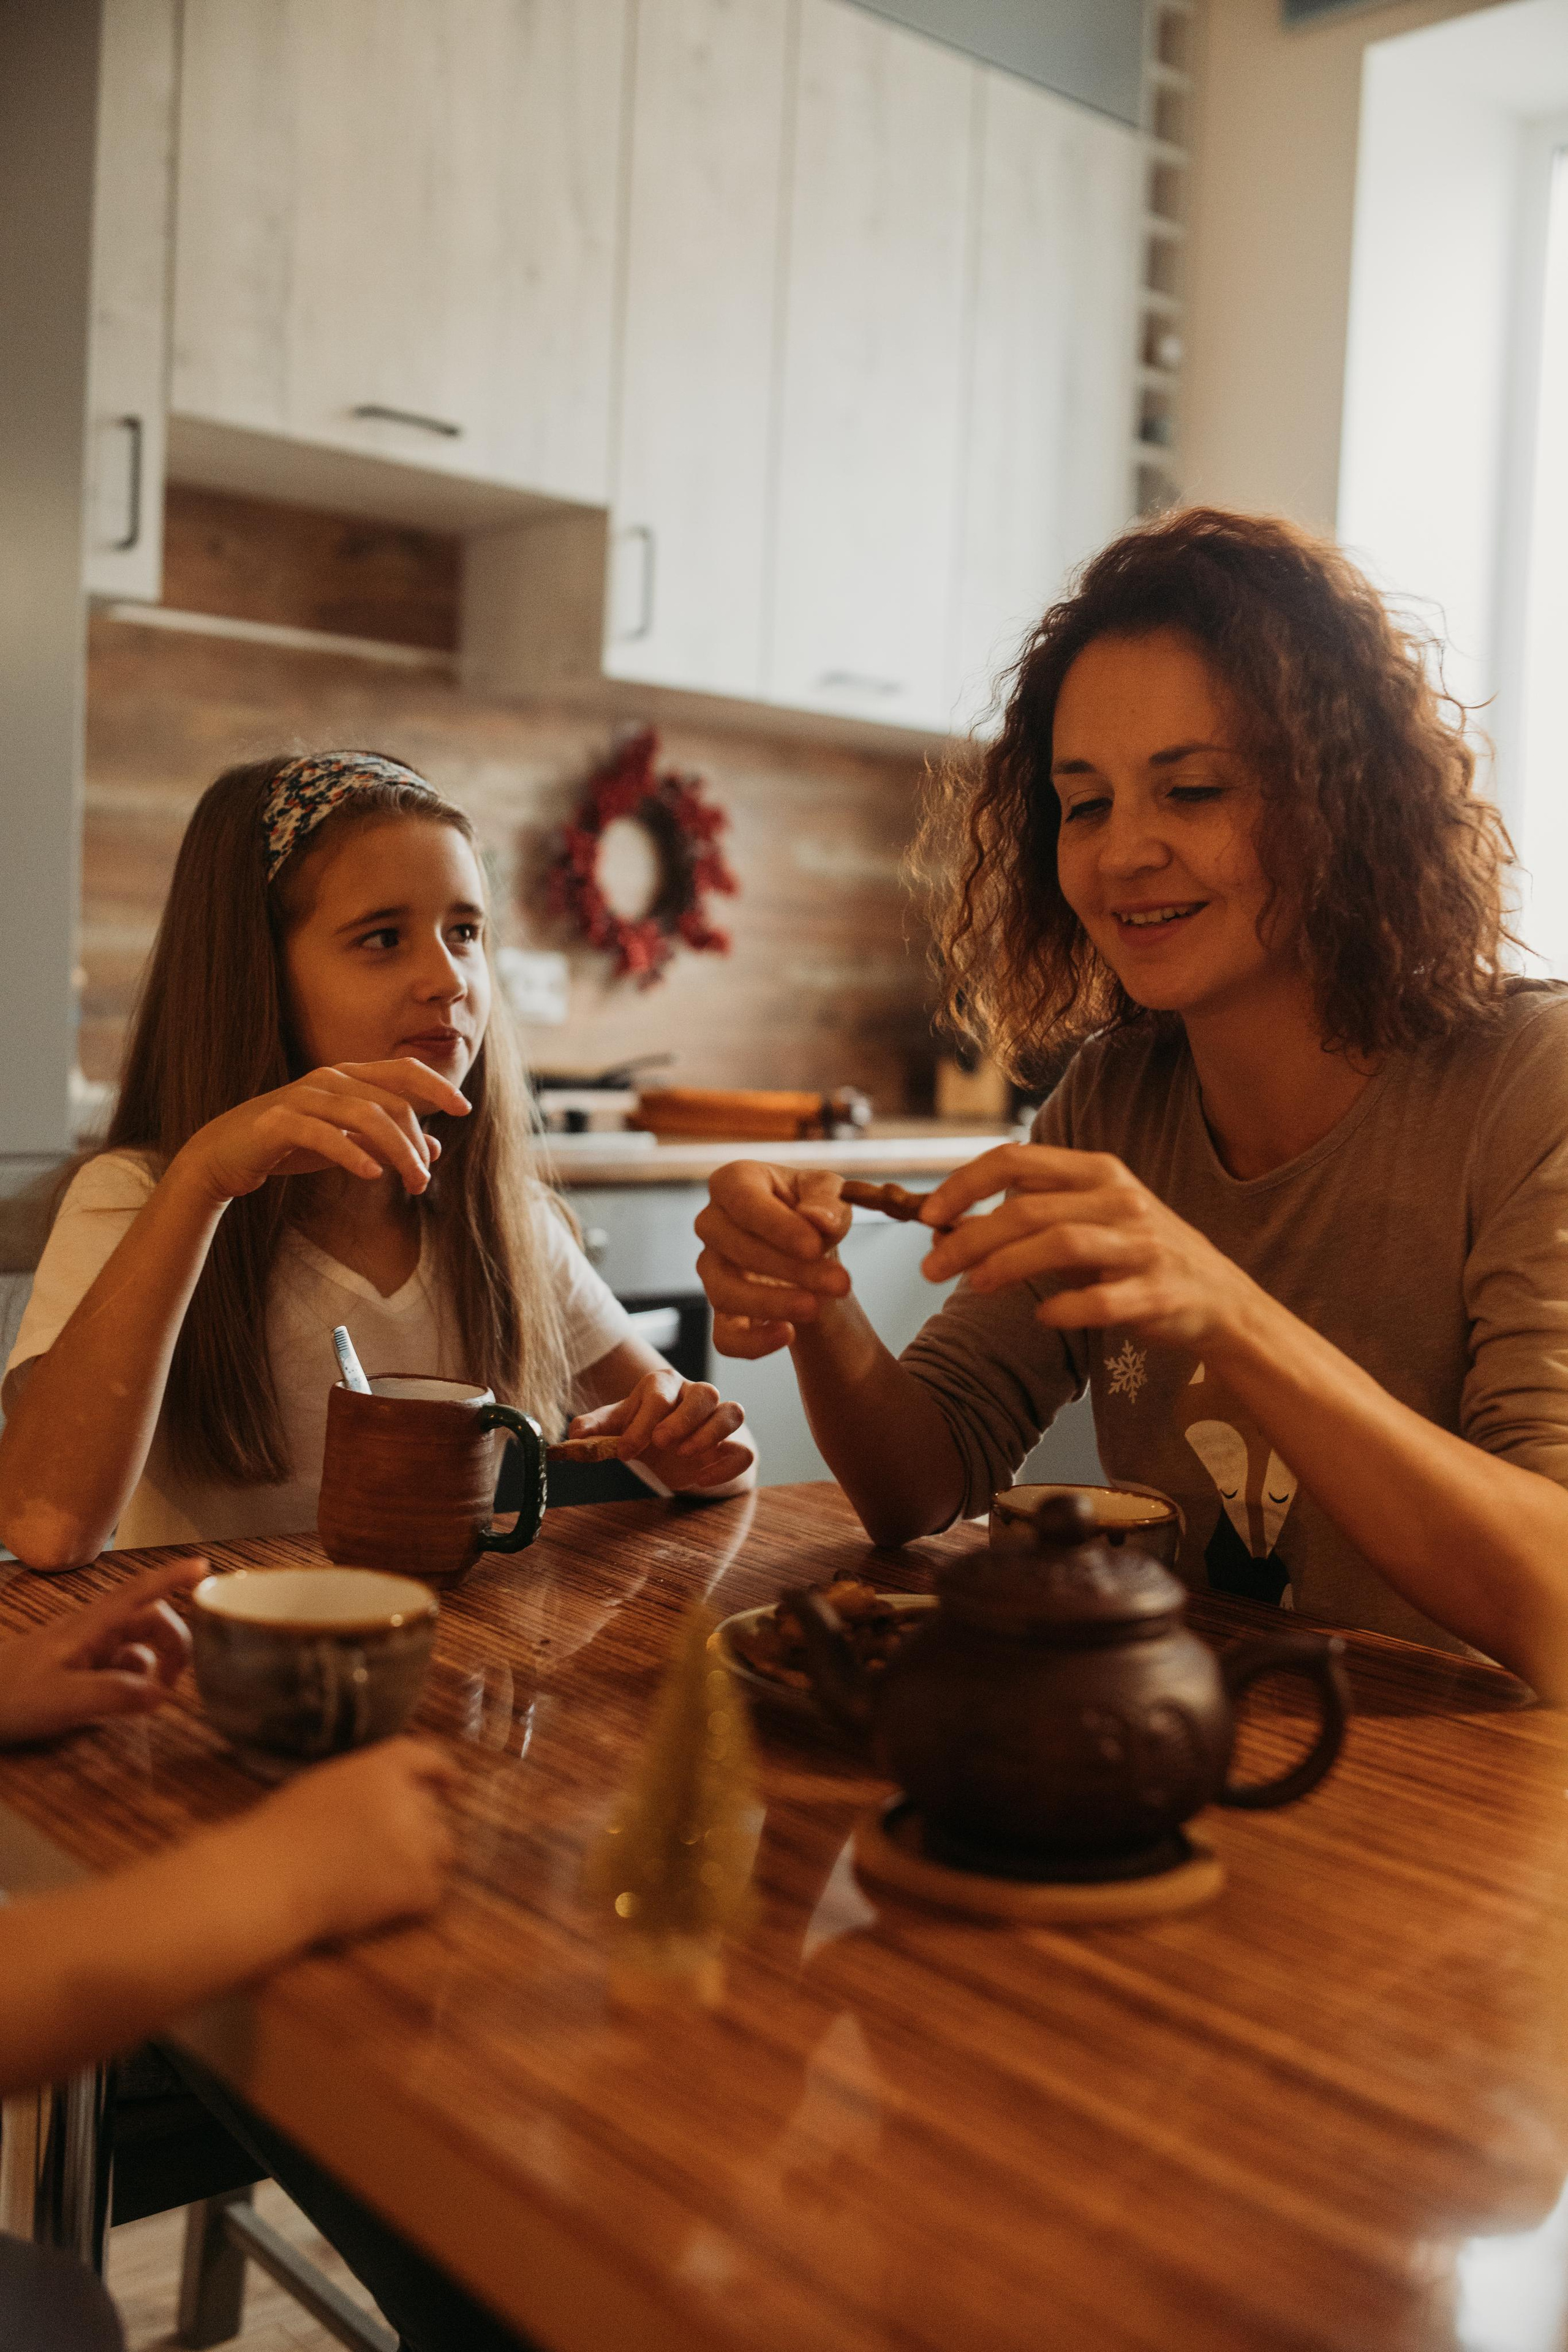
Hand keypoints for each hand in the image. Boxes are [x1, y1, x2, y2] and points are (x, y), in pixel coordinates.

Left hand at [0, 1559, 207, 1743]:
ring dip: (154, 1665)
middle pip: (148, 1619)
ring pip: (136, 1644)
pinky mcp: (76, 1668)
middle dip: (173, 1642)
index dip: (172, 1577)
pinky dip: (132, 1681)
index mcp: (90, 1628)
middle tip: (179, 1680)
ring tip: (154, 1698)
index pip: (139, 1593)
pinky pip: (118, 1665)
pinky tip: (123, 1706)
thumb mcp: (62, 1700)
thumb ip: (113, 1694)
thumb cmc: (8, 1696)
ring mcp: (83, 1649)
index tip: (203, 1566)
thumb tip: (161, 1694)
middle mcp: (91, 1631)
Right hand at [174, 1059, 471, 1206]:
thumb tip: (434, 1148)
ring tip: (413, 1183)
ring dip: (396, 1151)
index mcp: (347, 1076)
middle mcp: (328, 1078)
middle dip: (415, 1142)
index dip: (435, 1086)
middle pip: (391, 1102)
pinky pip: (324, 1134)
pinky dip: (352, 1153)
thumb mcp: (347, 1142)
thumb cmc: (290, 1145)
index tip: (463, 1109)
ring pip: (365, 1116)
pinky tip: (372, 1174)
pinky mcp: (279, 1122)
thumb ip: (386, 1141)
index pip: (402, 1071)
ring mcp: (302, 1096)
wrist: (224, 1155)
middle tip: (425, 1180)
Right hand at [244, 1738, 458, 1945]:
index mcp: (381, 1767)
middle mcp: (408, 1799)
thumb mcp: (323, 1785)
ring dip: (423, 1863)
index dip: (443, 1771)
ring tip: (388, 1879)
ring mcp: (417, 1842)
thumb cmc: (279, 1833)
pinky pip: (433, 1892)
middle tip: (392, 1852)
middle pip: (436, 1812)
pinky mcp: (416, 1885)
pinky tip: (386, 1906)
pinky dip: (414, 1900)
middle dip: (420, 1829)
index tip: (452, 1784)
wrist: (270, 1879)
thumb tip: (382, 1799)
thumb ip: (363, 1786)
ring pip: (443, 1851)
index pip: (427, 1757)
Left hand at [568, 1369, 756, 1491]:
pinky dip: (727, 1465)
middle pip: (704, 1393)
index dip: (642, 1422)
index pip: (659, 1395)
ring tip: (684, 1456)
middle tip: (661, 1443)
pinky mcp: (736, 1445)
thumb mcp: (617, 1428)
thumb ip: (594, 1429)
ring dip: (710, 1434)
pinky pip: (744, 1450)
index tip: (624, 1452)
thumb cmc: (645, 1429)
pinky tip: (702, 1480)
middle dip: (683, 1419)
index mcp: (664, 1386)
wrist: (677, 1448)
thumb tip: (572, 1434)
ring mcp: (719, 1418)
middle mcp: (696, 1395)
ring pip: (732, 1412)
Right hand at [694, 1162, 852, 1358]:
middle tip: (839, 1282)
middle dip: (789, 1268)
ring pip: (723, 1292)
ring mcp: (711, 1268)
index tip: (814, 1246)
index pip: (741, 1199)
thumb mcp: (830, 1193)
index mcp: (733, 1182)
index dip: (776, 1226)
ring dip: (772, 1304)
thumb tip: (818, 1220)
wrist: (810, 1247)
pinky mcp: (720, 1310)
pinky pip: (724, 1336)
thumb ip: (827, 1201)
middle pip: (734, 1247)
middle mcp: (712, 1222)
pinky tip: (788, 1334)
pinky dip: (752, 1342)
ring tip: (815, 1308)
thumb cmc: (813, 1210)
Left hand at [920, 1143, 1259, 1354]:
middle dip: (969, 1237)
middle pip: (1028, 1208)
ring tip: (973, 1286)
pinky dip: (1064, 1309)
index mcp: (1098, 1172)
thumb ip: (1029, 1215)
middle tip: (930, 1269)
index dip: (964, 1183)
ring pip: (1060, 1244)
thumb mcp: (1088, 1220)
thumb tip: (949, 1225)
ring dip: (1006, 1265)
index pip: (1016, 1160)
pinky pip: (1101, 1301)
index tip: (927, 1213)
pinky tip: (1042, 1317)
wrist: (1219, 1298)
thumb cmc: (1137, 1256)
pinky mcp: (1157, 1292)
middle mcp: (1121, 1199)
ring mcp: (1142, 1245)